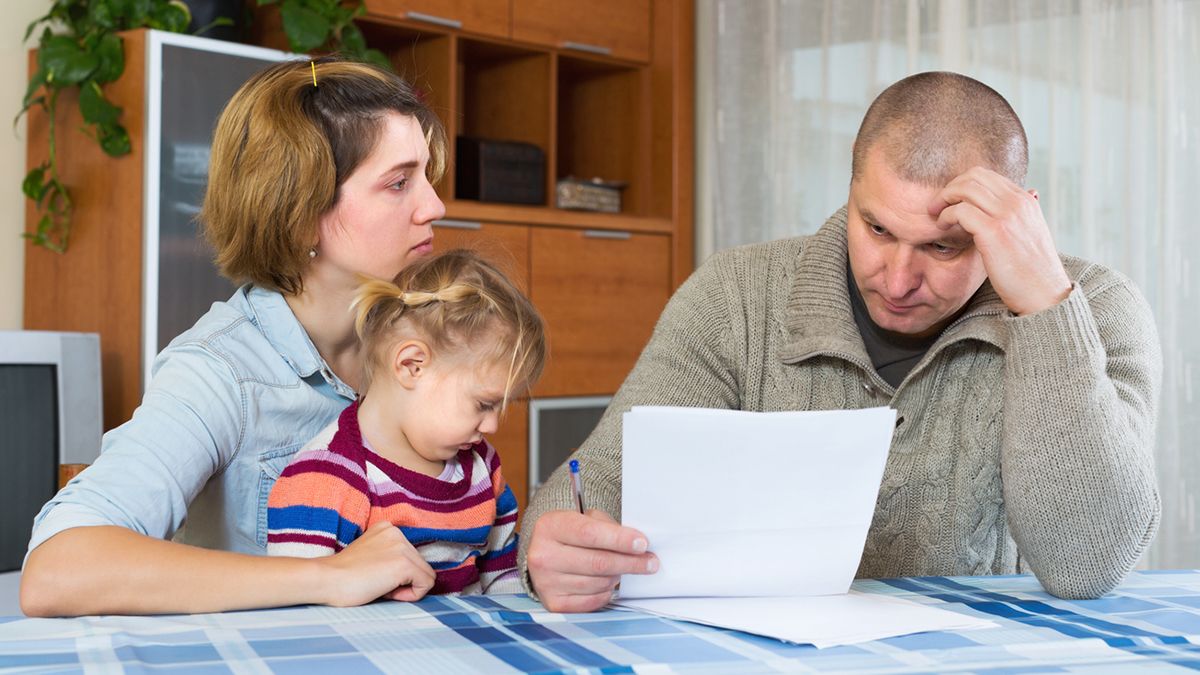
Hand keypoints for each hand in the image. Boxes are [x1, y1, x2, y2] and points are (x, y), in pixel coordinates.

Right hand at [315, 521, 436, 605]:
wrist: (326, 580)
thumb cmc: (343, 576)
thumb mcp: (372, 555)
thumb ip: (390, 557)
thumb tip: (414, 575)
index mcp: (388, 528)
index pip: (411, 557)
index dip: (396, 574)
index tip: (374, 576)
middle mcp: (398, 533)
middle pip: (420, 566)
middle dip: (402, 581)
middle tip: (375, 583)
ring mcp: (402, 547)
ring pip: (425, 576)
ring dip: (405, 588)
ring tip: (378, 585)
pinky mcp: (404, 563)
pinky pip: (425, 585)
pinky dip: (409, 595)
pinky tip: (386, 591)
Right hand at [526, 509, 657, 612]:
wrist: (544, 554)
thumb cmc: (570, 534)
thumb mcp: (584, 519)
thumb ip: (608, 527)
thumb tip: (638, 545)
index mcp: (550, 527)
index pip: (589, 534)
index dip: (619, 540)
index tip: (642, 543)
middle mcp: (543, 556)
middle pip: (597, 562)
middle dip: (629, 562)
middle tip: (650, 561)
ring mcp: (546, 582)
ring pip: (598, 583)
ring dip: (617, 576)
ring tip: (622, 568)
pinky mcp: (554, 603)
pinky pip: (592, 600)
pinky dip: (606, 592)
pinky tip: (607, 581)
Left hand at [929, 167, 1071, 315]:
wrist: (1044, 295)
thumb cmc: (1032, 270)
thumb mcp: (1032, 233)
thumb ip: (1023, 214)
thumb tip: (1031, 192)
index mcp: (1025, 200)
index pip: (986, 175)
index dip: (962, 185)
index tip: (950, 201)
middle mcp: (1018, 202)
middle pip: (973, 176)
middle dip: (950, 188)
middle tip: (937, 205)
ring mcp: (1007, 215)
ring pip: (965, 188)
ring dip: (944, 200)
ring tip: (936, 216)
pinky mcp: (994, 231)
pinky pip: (960, 210)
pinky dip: (946, 216)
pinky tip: (942, 227)